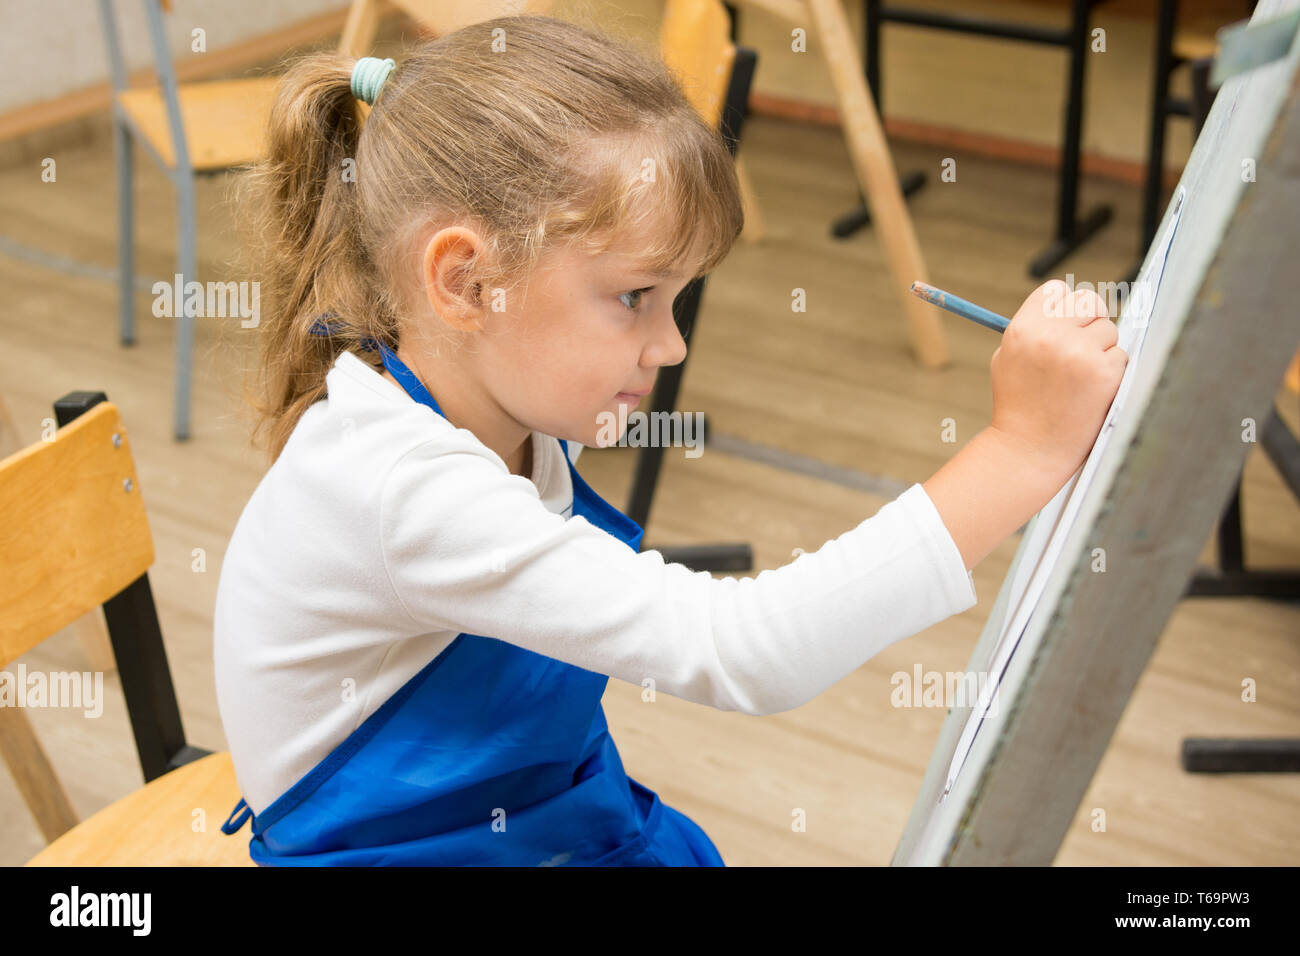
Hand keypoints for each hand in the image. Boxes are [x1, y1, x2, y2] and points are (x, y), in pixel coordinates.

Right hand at [988, 280, 1128, 477]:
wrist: (1030, 449)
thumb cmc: (1019, 404)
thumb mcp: (1007, 359)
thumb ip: (1033, 328)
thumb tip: (1065, 302)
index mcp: (1023, 329)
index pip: (1057, 290)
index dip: (1064, 306)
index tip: (1066, 322)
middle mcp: (1051, 336)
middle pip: (1089, 301)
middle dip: (1089, 321)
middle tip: (1081, 346)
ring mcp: (1080, 354)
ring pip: (1109, 329)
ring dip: (1101, 349)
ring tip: (1080, 377)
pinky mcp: (1104, 372)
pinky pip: (1121, 355)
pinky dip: (1111, 370)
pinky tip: (1091, 390)